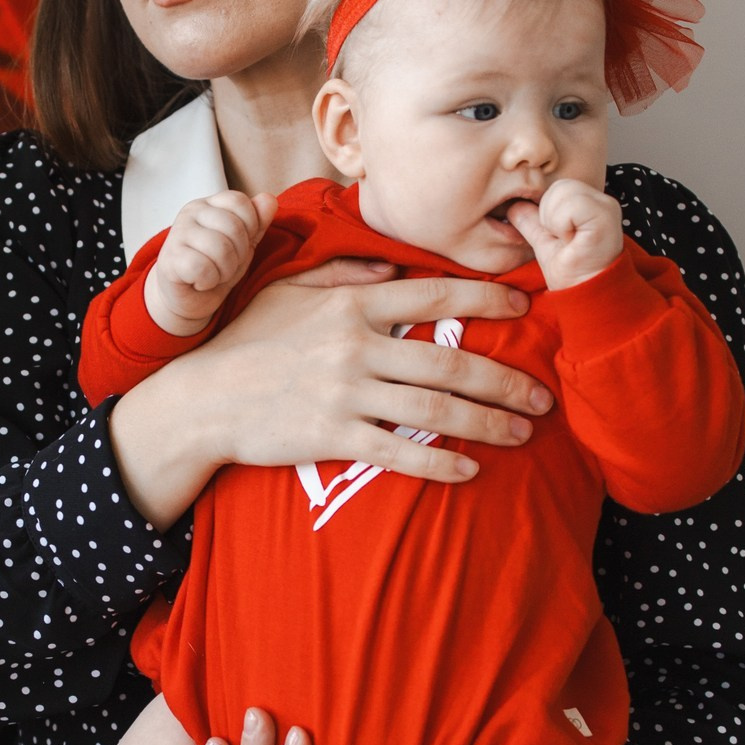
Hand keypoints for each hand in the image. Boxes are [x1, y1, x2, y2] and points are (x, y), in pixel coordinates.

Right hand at [108, 267, 552, 529]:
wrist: (201, 398)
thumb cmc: (247, 342)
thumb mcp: (291, 293)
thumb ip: (345, 279)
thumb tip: (395, 272)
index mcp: (352, 306)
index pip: (434, 298)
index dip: (485, 302)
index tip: (523, 310)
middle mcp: (356, 347)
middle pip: (450, 365)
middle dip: (506, 382)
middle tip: (543, 398)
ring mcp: (346, 394)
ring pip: (435, 411)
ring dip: (488, 424)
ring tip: (522, 434)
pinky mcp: (333, 437)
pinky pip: (399, 453)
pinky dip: (440, 466)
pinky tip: (471, 472)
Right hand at [144, 191, 276, 337]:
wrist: (188, 298)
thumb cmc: (215, 267)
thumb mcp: (243, 244)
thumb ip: (257, 222)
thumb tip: (269, 199)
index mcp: (209, 204)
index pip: (240, 201)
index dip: (250, 228)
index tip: (238, 245)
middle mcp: (190, 212)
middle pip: (234, 227)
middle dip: (238, 255)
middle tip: (225, 265)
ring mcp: (177, 234)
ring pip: (220, 248)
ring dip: (224, 271)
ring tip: (214, 274)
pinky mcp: (169, 260)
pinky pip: (202, 268)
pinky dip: (208, 281)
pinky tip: (200, 281)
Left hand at [507, 178, 623, 289]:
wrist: (585, 296)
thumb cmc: (571, 274)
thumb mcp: (544, 243)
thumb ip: (531, 222)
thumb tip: (514, 205)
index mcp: (590, 203)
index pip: (556, 187)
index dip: (547, 212)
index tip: (559, 237)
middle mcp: (602, 200)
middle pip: (558, 186)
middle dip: (549, 215)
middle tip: (563, 239)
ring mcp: (606, 206)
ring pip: (562, 190)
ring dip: (555, 221)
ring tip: (568, 240)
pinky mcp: (605, 215)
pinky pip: (569, 204)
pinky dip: (562, 224)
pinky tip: (572, 241)